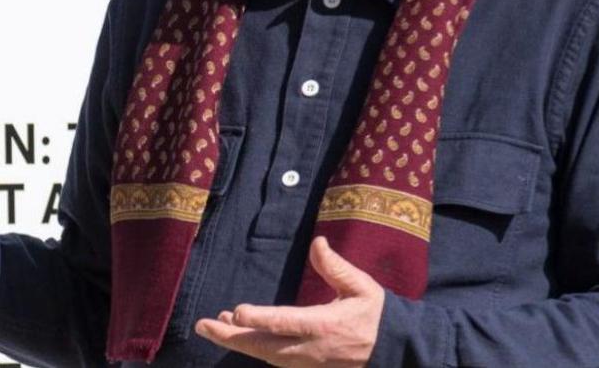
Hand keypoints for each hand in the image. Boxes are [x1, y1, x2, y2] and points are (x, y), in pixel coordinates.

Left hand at [194, 236, 384, 366]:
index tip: (234, 310)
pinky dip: (254, 347)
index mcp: (323, 325)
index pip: (284, 322)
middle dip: (230, 336)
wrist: (395, 349)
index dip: (258, 318)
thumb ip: (336, 267)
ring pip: (265, 355)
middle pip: (263, 345)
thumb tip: (317, 243)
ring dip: (238, 341)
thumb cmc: (377, 314)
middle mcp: (310, 348)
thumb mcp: (361, 287)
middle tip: (203, 324)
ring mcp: (307, 361)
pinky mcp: (307, 367)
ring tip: (214, 325)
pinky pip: (275, 359)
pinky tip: (240, 335)